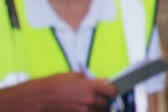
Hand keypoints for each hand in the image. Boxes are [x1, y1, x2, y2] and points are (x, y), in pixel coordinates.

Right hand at [0, 72, 116, 111]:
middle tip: (99, 98)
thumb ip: (89, 79)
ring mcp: (84, 110)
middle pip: (106, 103)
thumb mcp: (74, 75)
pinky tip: (83, 109)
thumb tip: (99, 80)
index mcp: (91, 86)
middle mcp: (90, 99)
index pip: (112, 90)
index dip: (112, 90)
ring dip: (97, 108)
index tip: (110, 90)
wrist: (39, 97)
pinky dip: (88, 111)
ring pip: (99, 111)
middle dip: (104, 100)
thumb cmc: (54, 84)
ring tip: (89, 104)